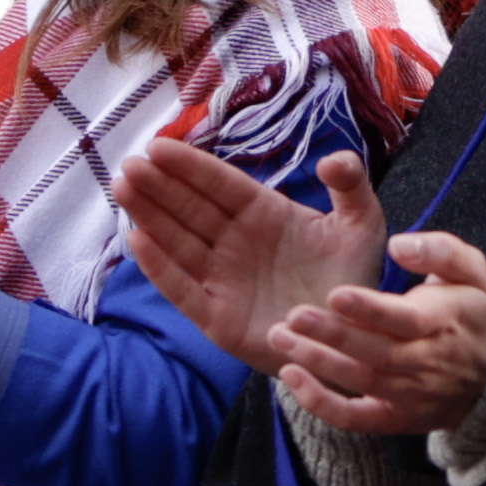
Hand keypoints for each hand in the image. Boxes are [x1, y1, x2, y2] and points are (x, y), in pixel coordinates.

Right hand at [115, 141, 395, 367]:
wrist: (356, 340)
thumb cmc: (353, 279)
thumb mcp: (362, 226)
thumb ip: (351, 186)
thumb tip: (331, 158)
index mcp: (263, 214)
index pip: (219, 184)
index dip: (189, 166)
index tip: (158, 146)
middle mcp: (235, 243)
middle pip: (189, 209)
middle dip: (159, 186)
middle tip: (129, 164)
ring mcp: (223, 280)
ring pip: (178, 242)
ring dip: (149, 217)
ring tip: (123, 188)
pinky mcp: (217, 317)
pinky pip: (183, 289)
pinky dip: (160, 268)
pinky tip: (138, 241)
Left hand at [256, 227, 485, 436]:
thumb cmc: (470, 312)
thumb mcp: (473, 271)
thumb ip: (440, 251)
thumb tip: (399, 245)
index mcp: (443, 322)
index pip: (404, 319)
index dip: (370, 309)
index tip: (335, 294)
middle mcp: (425, 362)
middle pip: (375, 352)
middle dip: (332, 335)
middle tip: (294, 315)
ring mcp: (408, 395)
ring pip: (359, 381)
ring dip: (317, 362)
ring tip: (280, 337)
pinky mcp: (392, 418)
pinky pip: (353, 419)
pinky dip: (319, 403)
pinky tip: (290, 377)